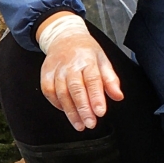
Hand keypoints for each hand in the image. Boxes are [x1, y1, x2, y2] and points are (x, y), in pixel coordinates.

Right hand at [37, 12, 123, 131]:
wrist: (63, 37)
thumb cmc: (85, 51)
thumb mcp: (103, 60)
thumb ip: (111, 80)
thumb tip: (118, 96)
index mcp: (88, 60)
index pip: (93, 80)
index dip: (96, 97)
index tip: (100, 112)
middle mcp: (70, 65)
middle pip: (76, 89)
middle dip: (83, 108)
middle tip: (90, 123)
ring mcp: (56, 69)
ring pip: (62, 93)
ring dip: (70, 112)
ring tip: (80, 125)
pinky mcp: (45, 74)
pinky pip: (49, 92)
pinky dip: (57, 104)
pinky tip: (66, 112)